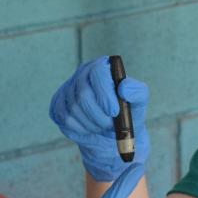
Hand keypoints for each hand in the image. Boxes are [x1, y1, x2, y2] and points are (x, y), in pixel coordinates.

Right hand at [49, 57, 149, 181]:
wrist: (112, 131)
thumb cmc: (128, 111)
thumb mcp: (139, 102)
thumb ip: (137, 92)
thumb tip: (124, 89)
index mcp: (102, 67)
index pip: (97, 72)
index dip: (104, 94)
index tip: (114, 112)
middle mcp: (83, 74)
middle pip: (83, 94)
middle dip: (98, 115)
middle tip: (109, 125)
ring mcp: (68, 88)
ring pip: (73, 109)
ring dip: (91, 124)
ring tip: (102, 126)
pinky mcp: (58, 104)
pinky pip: (65, 118)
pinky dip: (80, 129)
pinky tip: (90, 128)